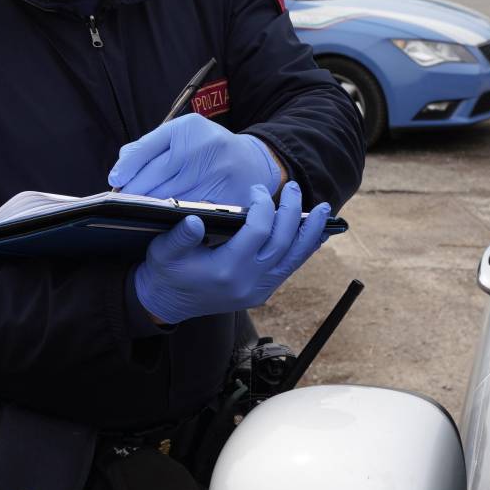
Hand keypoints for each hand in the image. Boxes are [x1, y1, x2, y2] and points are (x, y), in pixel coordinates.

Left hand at [109, 113, 282, 204]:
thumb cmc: (207, 149)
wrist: (253, 162)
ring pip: (169, 198)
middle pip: (154, 178)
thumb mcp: (181, 135)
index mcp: (187, 128)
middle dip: (134, 193)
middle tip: (120, 204)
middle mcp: (201, 147)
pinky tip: (162, 221)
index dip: (126, 169)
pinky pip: (190, 213)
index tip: (115, 183)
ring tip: (137, 213)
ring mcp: (215, 173)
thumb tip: (120, 169)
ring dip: (149, 209)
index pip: (145, 150)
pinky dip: (173, 219)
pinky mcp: (226, 197)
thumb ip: (148, 147)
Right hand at [133, 182, 329, 324]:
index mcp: (225, 270)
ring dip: (311, 232)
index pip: (257, 232)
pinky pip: (290, 268)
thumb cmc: (166, 271)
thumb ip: (181, 237)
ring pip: (294, 258)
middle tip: (293, 188)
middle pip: (283, 242)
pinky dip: (305, 249)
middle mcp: (248, 282)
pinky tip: (317, 234)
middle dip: (292, 211)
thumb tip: (195, 220)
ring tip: (325, 210)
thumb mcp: (164, 252)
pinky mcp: (262, 291)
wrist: (167, 302)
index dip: (262, 206)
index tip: (256, 189)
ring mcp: (258, 290)